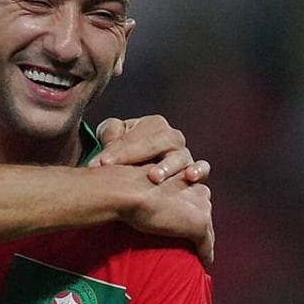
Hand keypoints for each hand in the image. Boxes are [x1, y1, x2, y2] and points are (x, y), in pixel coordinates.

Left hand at [92, 115, 209, 184]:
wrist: (137, 175)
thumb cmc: (122, 155)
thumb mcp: (112, 140)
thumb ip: (110, 133)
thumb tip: (109, 137)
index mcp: (153, 126)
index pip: (137, 135)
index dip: (118, 149)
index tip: (100, 163)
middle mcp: (172, 139)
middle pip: (159, 141)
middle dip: (135, 154)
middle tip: (116, 167)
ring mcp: (184, 155)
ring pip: (181, 157)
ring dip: (167, 167)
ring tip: (153, 177)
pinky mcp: (195, 171)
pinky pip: (204, 168)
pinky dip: (200, 170)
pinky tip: (190, 177)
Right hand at [128, 174, 212, 266]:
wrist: (127, 192)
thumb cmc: (125, 189)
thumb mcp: (140, 188)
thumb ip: (146, 194)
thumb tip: (132, 204)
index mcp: (185, 178)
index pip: (194, 198)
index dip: (189, 212)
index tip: (183, 224)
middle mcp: (198, 190)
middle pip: (204, 212)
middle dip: (199, 226)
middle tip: (192, 242)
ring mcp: (201, 208)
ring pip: (208, 230)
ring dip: (204, 243)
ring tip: (199, 256)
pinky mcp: (199, 225)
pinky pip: (206, 245)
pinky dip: (206, 255)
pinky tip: (204, 263)